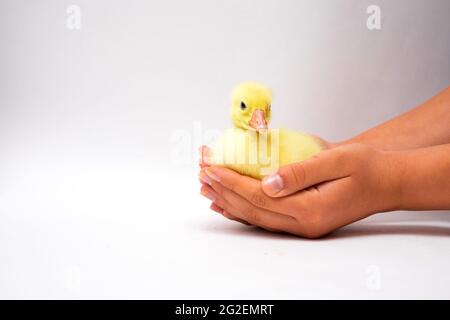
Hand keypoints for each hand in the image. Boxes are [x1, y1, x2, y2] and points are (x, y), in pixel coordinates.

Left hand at [199, 143, 400, 237]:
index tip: (211, 166)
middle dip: (224, 189)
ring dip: (228, 201)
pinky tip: (228, 204)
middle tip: (202, 171)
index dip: (232, 181)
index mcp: (311, 210)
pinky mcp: (301, 221)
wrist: (385, 182)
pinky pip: (265, 218)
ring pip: (255, 216)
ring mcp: (302, 226)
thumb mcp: (337, 160)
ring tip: (206, 188)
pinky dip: (243, 210)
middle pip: (252, 208)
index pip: (259, 196)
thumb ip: (301, 172)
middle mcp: (303, 224)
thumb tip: (267, 182)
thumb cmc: (366, 166)